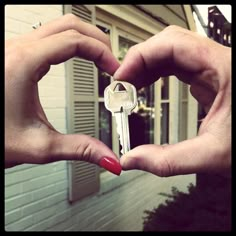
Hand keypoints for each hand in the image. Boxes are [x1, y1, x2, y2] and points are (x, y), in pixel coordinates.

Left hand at [5, 14, 121, 174]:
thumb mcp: (40, 145)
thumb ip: (79, 149)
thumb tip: (106, 156)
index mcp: (22, 65)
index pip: (74, 41)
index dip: (101, 52)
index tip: (114, 69)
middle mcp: (16, 51)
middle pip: (69, 26)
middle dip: (97, 40)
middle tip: (111, 61)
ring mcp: (15, 51)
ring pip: (58, 27)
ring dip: (85, 39)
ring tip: (100, 59)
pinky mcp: (16, 57)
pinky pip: (49, 38)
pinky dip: (70, 44)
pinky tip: (78, 58)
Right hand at [114, 26, 230, 176]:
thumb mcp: (214, 154)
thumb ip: (168, 160)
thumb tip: (133, 159)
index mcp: (224, 68)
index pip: (171, 44)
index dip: (140, 57)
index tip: (121, 78)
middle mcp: (218, 62)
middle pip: (167, 44)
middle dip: (139, 61)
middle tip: (122, 84)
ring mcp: (212, 68)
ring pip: (169, 52)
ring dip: (145, 66)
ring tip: (129, 86)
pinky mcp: (208, 78)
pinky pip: (175, 65)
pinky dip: (155, 72)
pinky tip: (145, 85)